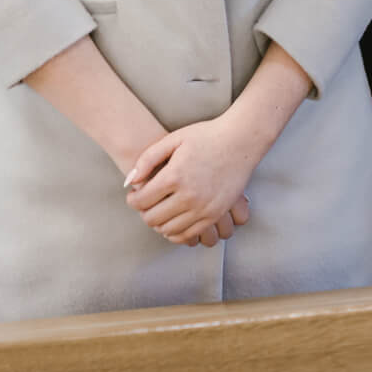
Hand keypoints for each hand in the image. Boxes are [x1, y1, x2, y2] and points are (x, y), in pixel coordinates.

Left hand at [124, 115, 261, 245]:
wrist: (241, 140)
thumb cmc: (206, 136)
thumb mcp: (173, 139)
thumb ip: (147, 159)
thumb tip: (129, 182)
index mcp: (175, 176)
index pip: (142, 201)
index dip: (132, 200)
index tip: (134, 196)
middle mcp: (189, 196)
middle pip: (152, 219)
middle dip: (144, 213)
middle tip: (146, 204)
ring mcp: (204, 208)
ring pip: (169, 230)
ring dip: (159, 223)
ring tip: (160, 210)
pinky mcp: (216, 214)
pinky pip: (189, 235)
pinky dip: (176, 232)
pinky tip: (174, 220)